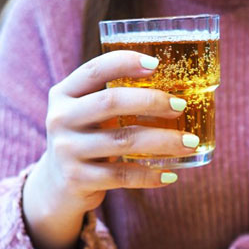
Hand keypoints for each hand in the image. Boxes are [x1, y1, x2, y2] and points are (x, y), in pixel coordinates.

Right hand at [23, 51, 197, 248]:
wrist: (57, 186)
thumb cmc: (86, 140)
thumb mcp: (87, 114)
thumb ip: (114, 100)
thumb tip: (174, 90)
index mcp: (64, 94)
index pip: (94, 70)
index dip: (125, 63)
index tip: (156, 64)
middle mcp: (60, 119)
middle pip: (110, 102)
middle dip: (151, 101)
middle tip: (181, 106)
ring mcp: (66, 150)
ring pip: (123, 141)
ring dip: (163, 141)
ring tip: (191, 143)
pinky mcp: (77, 179)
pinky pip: (122, 176)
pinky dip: (150, 175)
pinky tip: (170, 174)